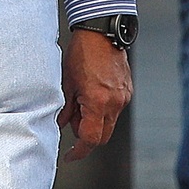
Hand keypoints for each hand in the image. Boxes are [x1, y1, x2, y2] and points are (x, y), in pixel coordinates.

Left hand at [59, 29, 131, 161]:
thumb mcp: (66, 82)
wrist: (102, 32)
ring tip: (80, 101)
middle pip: (102, 136)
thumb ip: (65, 108)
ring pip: (108, 123)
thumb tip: (61, 125)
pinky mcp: (127, 91)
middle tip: (71, 120)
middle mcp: (114, 103)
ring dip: (94, 122)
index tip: (69, 156)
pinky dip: (102, 110)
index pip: (89, 139)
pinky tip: (91, 94)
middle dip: (86, 136)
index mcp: (97, 102)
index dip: (78, 151)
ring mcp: (123, 97)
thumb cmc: (81, 54)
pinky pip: (115, 110)